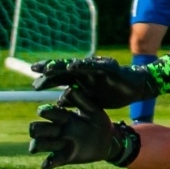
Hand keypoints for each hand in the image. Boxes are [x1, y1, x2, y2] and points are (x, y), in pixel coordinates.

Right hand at [27, 89, 117, 168]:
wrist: (110, 140)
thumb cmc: (99, 122)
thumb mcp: (93, 109)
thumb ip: (81, 99)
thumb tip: (67, 90)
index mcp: (64, 117)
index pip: (49, 114)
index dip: (46, 112)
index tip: (45, 111)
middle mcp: (59, 130)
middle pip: (38, 129)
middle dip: (36, 129)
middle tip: (37, 129)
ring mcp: (61, 144)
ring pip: (40, 144)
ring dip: (36, 145)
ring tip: (36, 146)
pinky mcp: (66, 157)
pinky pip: (52, 161)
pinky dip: (47, 164)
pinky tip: (46, 166)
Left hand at [31, 56, 169, 109]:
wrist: (136, 88)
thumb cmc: (113, 93)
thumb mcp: (90, 100)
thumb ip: (75, 99)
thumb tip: (58, 103)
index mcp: (80, 79)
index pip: (60, 77)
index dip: (47, 79)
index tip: (34, 84)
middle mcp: (85, 71)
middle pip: (63, 69)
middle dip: (48, 69)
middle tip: (33, 70)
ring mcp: (95, 68)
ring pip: (74, 65)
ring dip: (60, 66)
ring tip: (47, 68)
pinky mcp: (106, 67)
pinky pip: (92, 66)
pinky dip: (81, 66)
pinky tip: (71, 68)